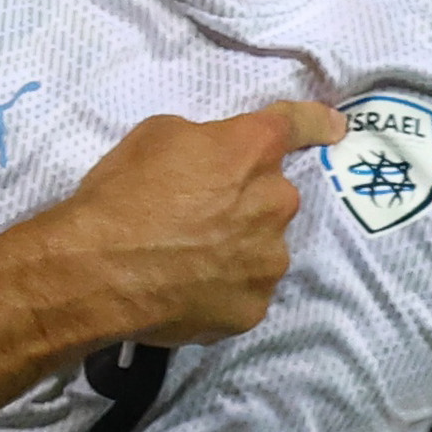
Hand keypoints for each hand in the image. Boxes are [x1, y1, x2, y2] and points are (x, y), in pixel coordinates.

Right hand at [52, 101, 343, 346]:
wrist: (96, 270)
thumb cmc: (121, 194)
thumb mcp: (156, 137)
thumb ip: (203, 142)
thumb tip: (214, 160)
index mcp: (251, 152)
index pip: (297, 125)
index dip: (317, 123)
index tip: (336, 128)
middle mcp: (275, 203)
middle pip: (273, 197)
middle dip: (246, 203)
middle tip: (198, 218)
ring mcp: (268, 262)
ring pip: (262, 250)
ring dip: (237, 250)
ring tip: (186, 262)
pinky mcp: (252, 309)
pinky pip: (244, 293)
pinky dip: (222, 291)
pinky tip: (186, 291)